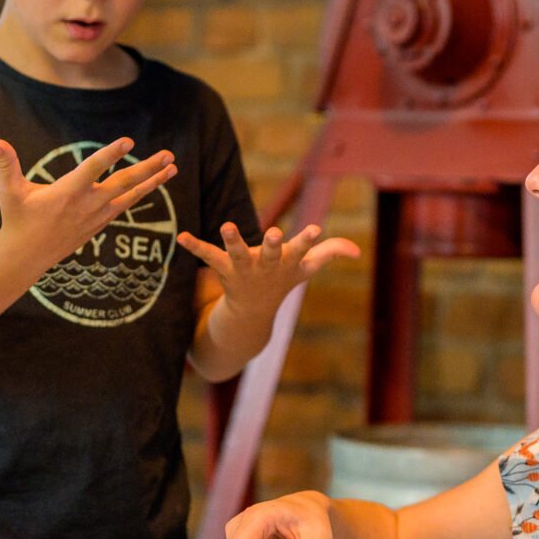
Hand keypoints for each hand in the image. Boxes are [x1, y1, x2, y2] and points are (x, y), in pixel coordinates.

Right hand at [0, 137, 177, 267]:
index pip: (93, 168)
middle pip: (124, 183)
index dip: (110, 154)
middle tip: (169, 155)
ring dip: (152, 181)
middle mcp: (88, 204)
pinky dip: (140, 194)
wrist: (27, 255)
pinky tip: (152, 184)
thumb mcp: (9, 191)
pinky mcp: (99, 223)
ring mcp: (96, 215)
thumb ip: (6, 164)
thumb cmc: (17, 219)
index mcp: (68, 192)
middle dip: (148, 168)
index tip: (128, 142)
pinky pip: (125, 206)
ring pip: (131, 196)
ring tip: (172, 168)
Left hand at [176, 223, 358, 320]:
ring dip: (233, 241)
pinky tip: (181, 236)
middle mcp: (267, 266)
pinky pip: (208, 256)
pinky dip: (194, 246)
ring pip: (239, 254)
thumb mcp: (306, 268)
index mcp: (288, 262)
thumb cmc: (282, 280)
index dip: (310, 241)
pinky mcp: (224, 268)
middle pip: (272, 254)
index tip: (316, 229)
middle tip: (276, 232)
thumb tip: (357, 250)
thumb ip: (329, 253)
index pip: (302, 250)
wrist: (252, 313)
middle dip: (275, 244)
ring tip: (226, 225)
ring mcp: (245, 268)